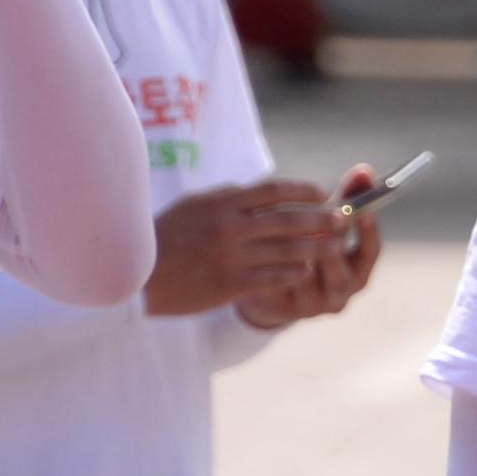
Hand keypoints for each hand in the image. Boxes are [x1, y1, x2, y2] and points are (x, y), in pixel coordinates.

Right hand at [142, 179, 345, 316]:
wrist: (134, 277)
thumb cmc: (160, 238)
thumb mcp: (191, 207)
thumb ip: (225, 199)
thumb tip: (254, 190)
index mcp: (222, 204)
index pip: (274, 191)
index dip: (302, 191)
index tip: (321, 193)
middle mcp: (232, 227)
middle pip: (289, 220)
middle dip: (321, 219)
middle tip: (342, 220)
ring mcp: (233, 257)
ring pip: (287, 250)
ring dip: (317, 247)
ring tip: (337, 247)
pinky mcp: (231, 285)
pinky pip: (273, 277)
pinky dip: (293, 272)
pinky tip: (307, 270)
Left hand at [236, 163, 386, 328]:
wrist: (276, 294)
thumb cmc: (312, 250)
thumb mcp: (331, 228)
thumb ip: (347, 200)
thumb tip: (364, 170)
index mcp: (358, 273)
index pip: (371, 253)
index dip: (368, 232)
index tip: (363, 211)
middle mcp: (339, 293)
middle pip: (339, 272)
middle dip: (330, 247)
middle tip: (321, 225)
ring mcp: (311, 305)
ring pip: (305, 277)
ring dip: (295, 252)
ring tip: (284, 231)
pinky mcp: (282, 307)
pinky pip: (277, 282)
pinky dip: (270, 262)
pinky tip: (260, 243)